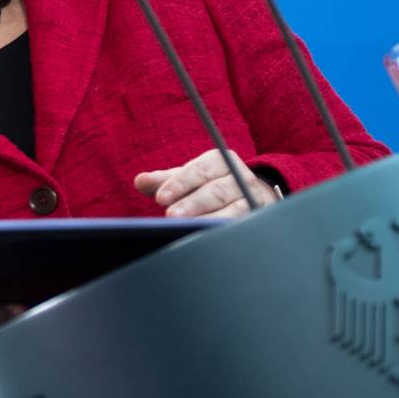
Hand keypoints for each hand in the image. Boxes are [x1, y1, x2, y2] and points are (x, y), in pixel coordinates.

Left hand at [135, 148, 277, 217]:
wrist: (252, 194)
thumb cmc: (209, 185)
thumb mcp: (187, 178)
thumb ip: (163, 180)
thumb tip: (139, 181)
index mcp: (220, 160)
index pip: (199, 170)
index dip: (180, 184)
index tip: (160, 198)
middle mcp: (240, 176)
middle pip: (215, 191)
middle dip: (192, 204)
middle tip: (171, 216)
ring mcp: (252, 198)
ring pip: (233, 210)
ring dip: (209, 219)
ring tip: (187, 227)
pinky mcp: (258, 217)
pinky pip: (244, 225)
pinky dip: (227, 230)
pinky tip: (210, 237)